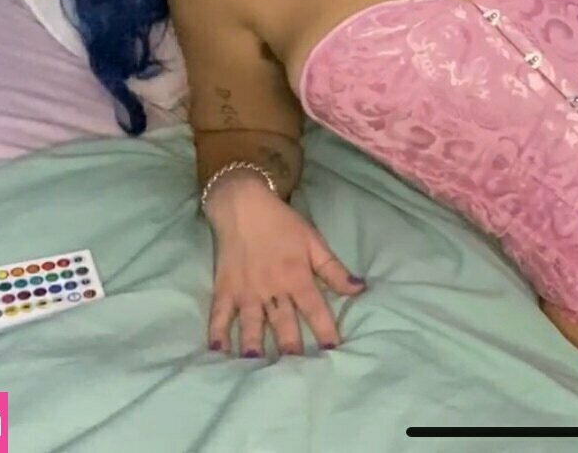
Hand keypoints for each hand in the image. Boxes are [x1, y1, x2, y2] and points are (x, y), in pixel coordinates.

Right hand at [202, 173, 365, 356]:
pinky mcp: (225, 289)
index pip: (315, 309)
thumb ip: (334, 269)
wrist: (242, 204)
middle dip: (291, 348)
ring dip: (255, 346)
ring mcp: (246, 290)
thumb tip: (359, 289)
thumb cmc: (281, 223)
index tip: (335, 352)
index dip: (326, 330)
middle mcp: (272, 288)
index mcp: (297, 276)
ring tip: (259, 368)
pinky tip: (217, 352)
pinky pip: (220, 314)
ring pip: (252, 324)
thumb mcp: (313, 241)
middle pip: (283, 323)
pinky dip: (218, 333)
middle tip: (297, 374)